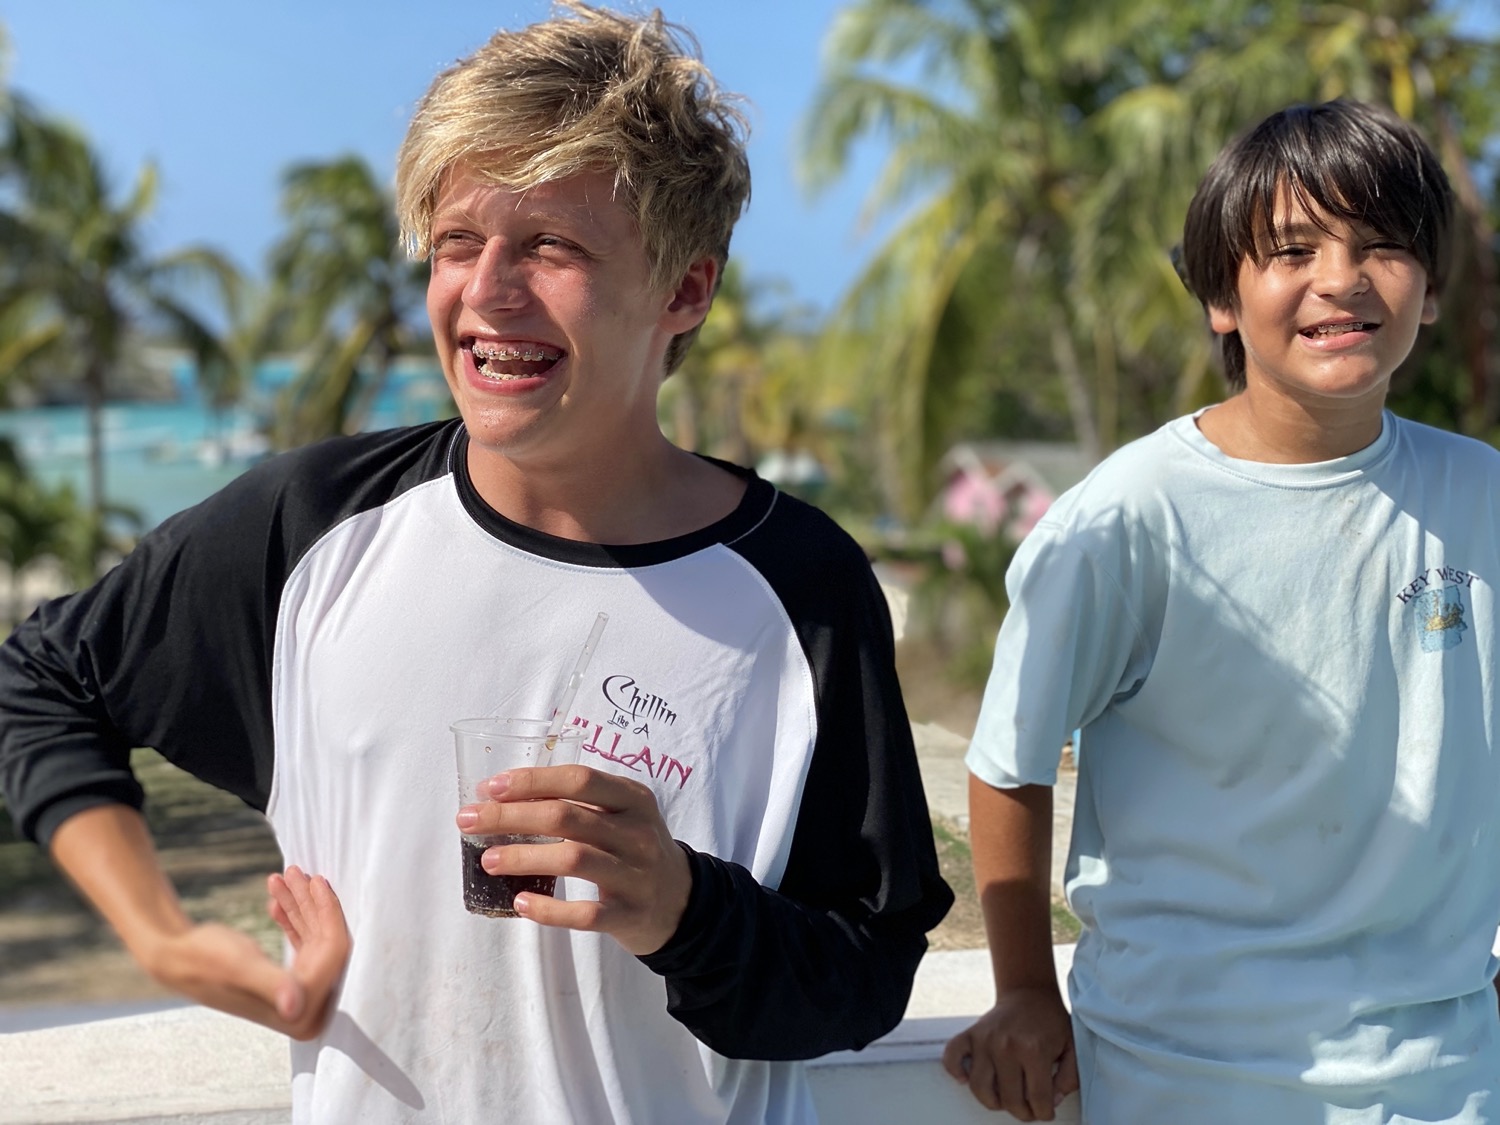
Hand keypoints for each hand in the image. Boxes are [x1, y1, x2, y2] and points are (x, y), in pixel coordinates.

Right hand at [137, 865, 348, 1041]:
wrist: (174, 958)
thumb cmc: (204, 962)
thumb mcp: (241, 967)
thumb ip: (272, 986)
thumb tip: (293, 1010)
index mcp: (301, 1015)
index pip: (334, 954)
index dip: (328, 913)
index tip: (316, 879)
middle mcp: (305, 1011)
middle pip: (326, 943)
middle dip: (312, 903)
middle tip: (297, 871)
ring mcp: (299, 996)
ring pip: (315, 937)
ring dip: (300, 904)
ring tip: (286, 874)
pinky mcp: (289, 981)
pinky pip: (302, 942)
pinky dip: (292, 917)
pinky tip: (278, 897)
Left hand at [456, 764, 691, 955]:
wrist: (683, 901)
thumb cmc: (635, 849)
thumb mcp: (622, 816)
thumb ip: (579, 804)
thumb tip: (505, 799)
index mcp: (633, 799)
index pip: (579, 779)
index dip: (532, 781)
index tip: (490, 787)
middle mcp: (637, 832)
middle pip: (566, 817)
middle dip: (510, 816)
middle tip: (469, 820)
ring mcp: (635, 874)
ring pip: (573, 859)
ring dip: (522, 858)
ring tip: (487, 860)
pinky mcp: (629, 914)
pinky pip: (584, 914)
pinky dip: (548, 909)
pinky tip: (520, 902)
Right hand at [942, 988, 1078, 1120]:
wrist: (1030, 992)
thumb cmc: (1051, 1021)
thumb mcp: (1073, 1047)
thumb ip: (1070, 1078)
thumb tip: (1053, 1100)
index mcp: (1034, 1049)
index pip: (1038, 1099)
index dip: (1045, 1112)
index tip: (1046, 1110)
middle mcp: (1006, 1045)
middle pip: (1010, 1100)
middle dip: (1023, 1112)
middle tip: (1029, 1108)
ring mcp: (985, 1040)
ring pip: (980, 1088)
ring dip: (993, 1102)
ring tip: (1006, 1098)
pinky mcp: (970, 1034)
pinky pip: (951, 1057)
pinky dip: (955, 1071)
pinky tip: (966, 1078)